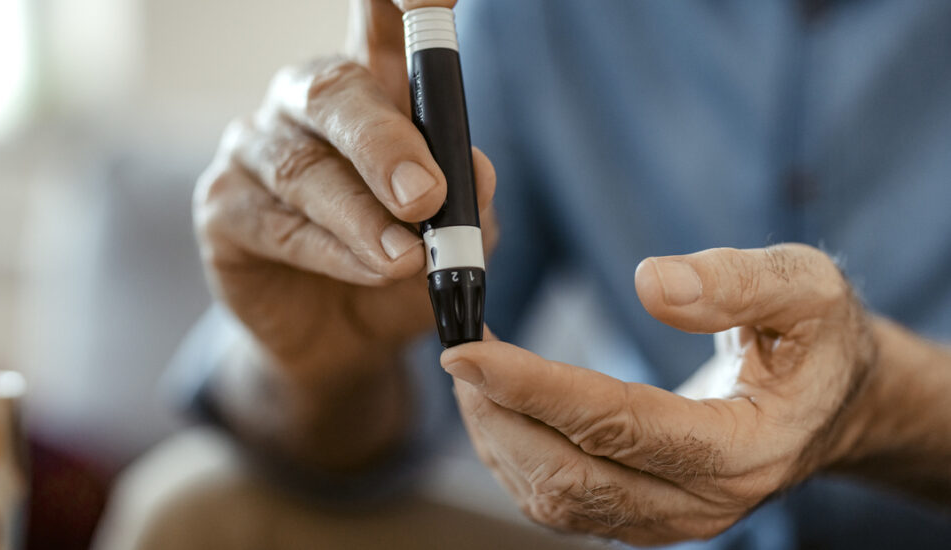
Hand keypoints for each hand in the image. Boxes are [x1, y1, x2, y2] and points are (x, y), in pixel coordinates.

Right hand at [194, 0, 494, 378]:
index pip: (382, 16)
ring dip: (361, 216)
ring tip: (403, 258)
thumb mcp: (452, 236)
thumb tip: (475, 171)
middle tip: (424, 195)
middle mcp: (307, 102)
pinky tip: (369, 271)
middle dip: (385, 142)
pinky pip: (278, 223)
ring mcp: (256, 147)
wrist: (344, 342)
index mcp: (373, 86)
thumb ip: (467, 200)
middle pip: (337, 90)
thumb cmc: (399, 267)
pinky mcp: (222, 205)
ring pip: (305, 168)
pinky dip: (332, 251)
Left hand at [440, 244, 877, 544]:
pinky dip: (513, 453)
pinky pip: (558, 500)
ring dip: (496, 435)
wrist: (832, 402)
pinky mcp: (637, 515)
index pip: (617, 425)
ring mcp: (664, 519)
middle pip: (568, 476)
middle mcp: (698, 502)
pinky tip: (495, 404)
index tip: (469, 351)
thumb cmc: (815, 340)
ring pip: (552, 497)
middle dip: (498, 414)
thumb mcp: (806, 289)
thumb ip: (738, 283)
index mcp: (742, 449)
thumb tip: (651, 283)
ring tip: (470, 372)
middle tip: (458, 351)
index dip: (535, 388)